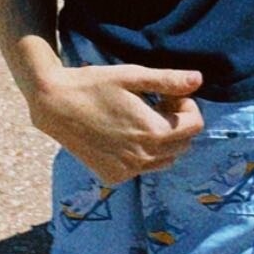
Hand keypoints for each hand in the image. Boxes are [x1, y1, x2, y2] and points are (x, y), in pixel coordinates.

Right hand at [28, 61, 204, 188]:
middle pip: (183, 144)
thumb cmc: (94, 84)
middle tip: (157, 104)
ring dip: (163, 140)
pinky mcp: (113, 177)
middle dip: (178, 123)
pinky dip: (142, 153)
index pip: (195, 126)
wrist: (55, 105)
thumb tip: (199, 80)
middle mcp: (144, 158)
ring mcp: (128, 171)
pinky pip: (142, 168)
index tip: (169, 95)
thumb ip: (168, 81)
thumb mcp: (133, 76)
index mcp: (154, 132)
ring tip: (142, 118)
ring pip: (165, 160)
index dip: (188, 106)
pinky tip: (124, 133)